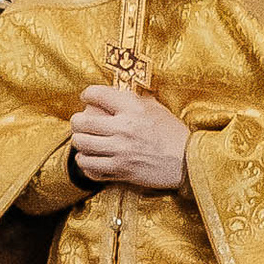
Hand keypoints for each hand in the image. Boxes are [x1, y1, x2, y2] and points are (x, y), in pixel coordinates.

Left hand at [68, 86, 190, 188]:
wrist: (187, 163)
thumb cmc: (172, 133)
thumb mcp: (156, 109)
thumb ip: (134, 100)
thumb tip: (116, 92)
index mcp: (133, 108)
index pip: (97, 94)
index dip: (87, 94)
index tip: (87, 98)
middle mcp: (124, 128)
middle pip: (81, 122)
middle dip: (77, 121)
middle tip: (80, 123)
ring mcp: (120, 151)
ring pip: (81, 145)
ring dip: (80, 143)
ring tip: (85, 142)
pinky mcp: (121, 171)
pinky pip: (90, 167)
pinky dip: (86, 163)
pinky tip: (91, 160)